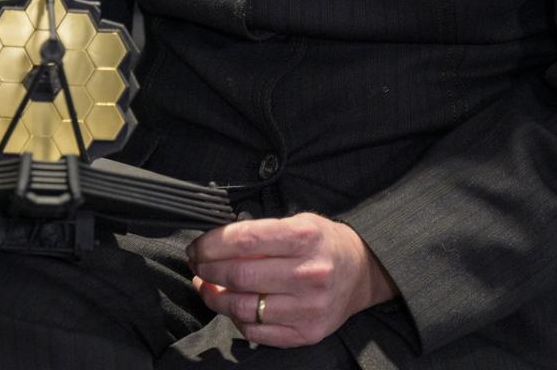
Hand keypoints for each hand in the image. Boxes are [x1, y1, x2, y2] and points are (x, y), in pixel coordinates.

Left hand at [186, 213, 395, 347]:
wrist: (361, 272)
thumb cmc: (322, 242)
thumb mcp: (297, 222)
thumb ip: (260, 232)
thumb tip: (214, 243)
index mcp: (304, 237)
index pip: (244, 239)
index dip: (211, 244)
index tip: (196, 246)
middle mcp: (308, 273)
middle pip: (239, 275)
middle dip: (207, 270)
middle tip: (195, 264)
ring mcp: (308, 307)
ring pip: (243, 308)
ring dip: (214, 297)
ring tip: (205, 286)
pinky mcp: (307, 333)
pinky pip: (257, 333)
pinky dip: (236, 320)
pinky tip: (230, 306)